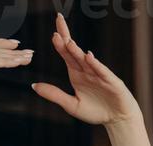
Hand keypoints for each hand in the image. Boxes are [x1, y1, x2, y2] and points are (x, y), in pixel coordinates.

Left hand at [30, 11, 140, 126]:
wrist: (117, 119)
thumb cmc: (96, 112)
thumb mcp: (72, 105)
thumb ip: (54, 94)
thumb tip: (34, 85)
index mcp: (76, 73)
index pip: (66, 54)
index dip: (59, 44)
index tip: (53, 34)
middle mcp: (87, 70)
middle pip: (75, 51)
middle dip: (67, 36)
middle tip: (59, 20)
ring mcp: (99, 74)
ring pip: (86, 60)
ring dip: (77, 51)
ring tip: (68, 42)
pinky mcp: (111, 82)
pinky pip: (102, 71)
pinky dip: (95, 65)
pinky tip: (88, 57)